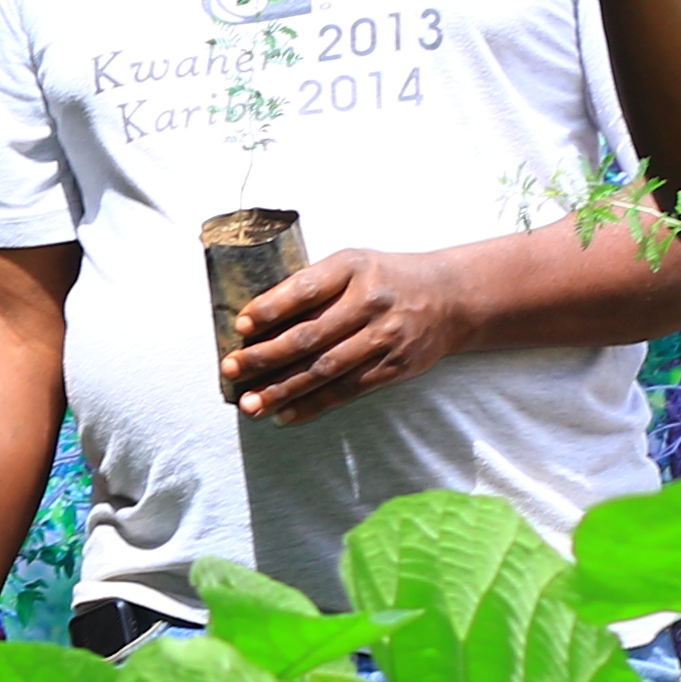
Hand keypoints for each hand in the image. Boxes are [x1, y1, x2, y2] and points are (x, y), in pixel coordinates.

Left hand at [223, 244, 483, 425]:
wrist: (449, 297)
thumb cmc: (383, 280)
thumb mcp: (352, 266)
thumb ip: (312, 287)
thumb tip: (256, 323)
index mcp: (353, 268)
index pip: (305, 289)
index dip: (271, 308)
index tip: (241, 327)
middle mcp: (370, 301)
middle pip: (310, 334)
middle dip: (265, 356)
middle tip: (231, 370)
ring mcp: (384, 336)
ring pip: (325, 369)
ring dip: (283, 389)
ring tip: (250, 404)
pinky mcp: (394, 366)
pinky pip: (347, 391)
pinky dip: (313, 406)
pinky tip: (284, 415)